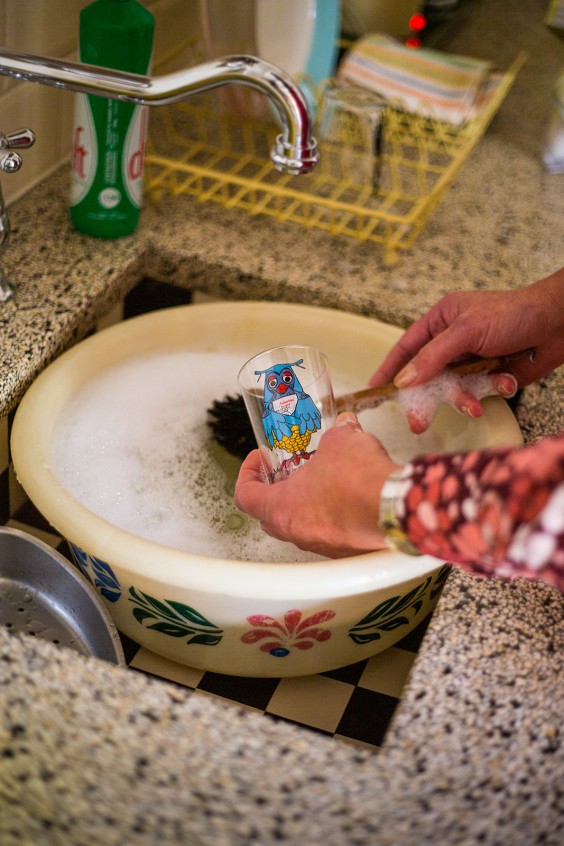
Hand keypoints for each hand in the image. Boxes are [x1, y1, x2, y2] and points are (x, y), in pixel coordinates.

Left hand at [234, 413, 400, 557]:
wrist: (395, 507)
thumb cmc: (358, 480)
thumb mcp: (340, 441)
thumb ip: (337, 432)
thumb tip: (345, 425)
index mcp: (282, 508)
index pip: (245, 496)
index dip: (247, 474)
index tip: (258, 459)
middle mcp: (297, 532)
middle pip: (269, 516)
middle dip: (274, 492)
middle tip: (286, 473)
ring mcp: (321, 545)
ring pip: (300, 526)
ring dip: (305, 505)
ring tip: (321, 482)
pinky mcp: (345, 550)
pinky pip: (328, 534)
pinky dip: (331, 517)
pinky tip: (347, 498)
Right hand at [370, 268, 563, 392]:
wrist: (560, 322)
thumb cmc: (513, 314)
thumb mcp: (465, 331)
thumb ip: (432, 358)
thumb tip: (403, 381)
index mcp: (441, 321)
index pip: (406, 348)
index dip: (389, 370)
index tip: (375, 391)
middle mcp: (453, 342)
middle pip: (427, 376)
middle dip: (426, 399)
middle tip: (418, 421)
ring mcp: (472, 360)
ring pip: (454, 389)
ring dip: (463, 398)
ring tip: (473, 406)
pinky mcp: (491, 375)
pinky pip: (480, 392)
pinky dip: (491, 391)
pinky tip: (504, 382)